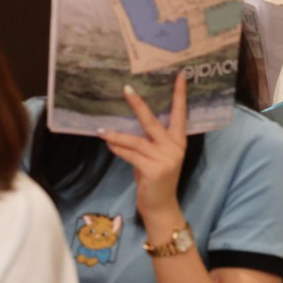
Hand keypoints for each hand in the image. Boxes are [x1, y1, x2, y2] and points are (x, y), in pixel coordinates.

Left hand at [101, 73, 187, 222]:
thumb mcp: (155, 157)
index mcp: (178, 141)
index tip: (179, 75)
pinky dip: (118, 149)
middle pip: (153, 121)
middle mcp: (174, 148)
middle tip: (127, 88)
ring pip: (136, 140)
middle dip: (138, 104)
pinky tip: (108, 143)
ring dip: (117, 135)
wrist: (160, 206)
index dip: (179, 95)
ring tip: (102, 130)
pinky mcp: (154, 170)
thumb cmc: (155, 179)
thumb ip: (147, 142)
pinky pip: (130, 155)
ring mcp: (165, 159)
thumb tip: (122, 126)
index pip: (180, 114)